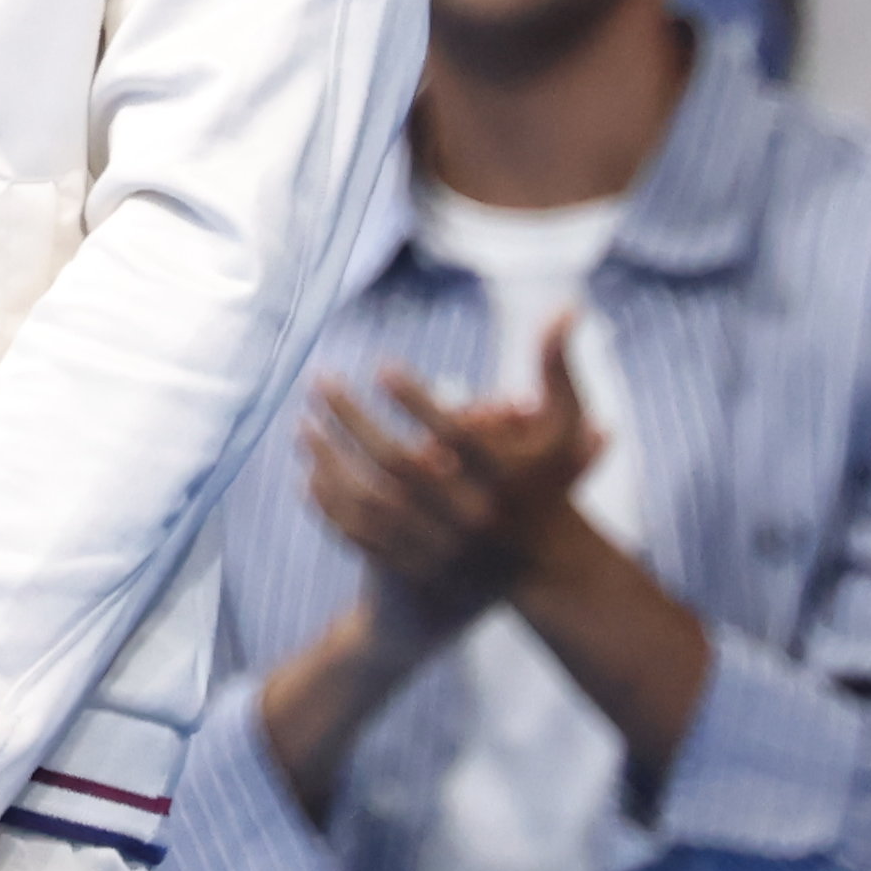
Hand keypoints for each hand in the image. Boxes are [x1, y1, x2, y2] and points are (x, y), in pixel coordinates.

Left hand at [302, 315, 604, 617]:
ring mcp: (442, 547)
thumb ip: (557, 364)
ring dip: (331, 460)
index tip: (381, 364)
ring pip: (372, 504)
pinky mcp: (417, 568)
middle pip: (400, 465)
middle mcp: (472, 516)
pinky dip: (332, 505)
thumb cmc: (546, 477)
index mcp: (507, 479)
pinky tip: (309, 472)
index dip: (418, 400)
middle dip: (353, 419)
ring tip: (304, 424)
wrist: (544, 568)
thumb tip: (566, 301)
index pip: (456, 436)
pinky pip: (362, 538)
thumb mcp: (565, 423)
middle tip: (320, 379)